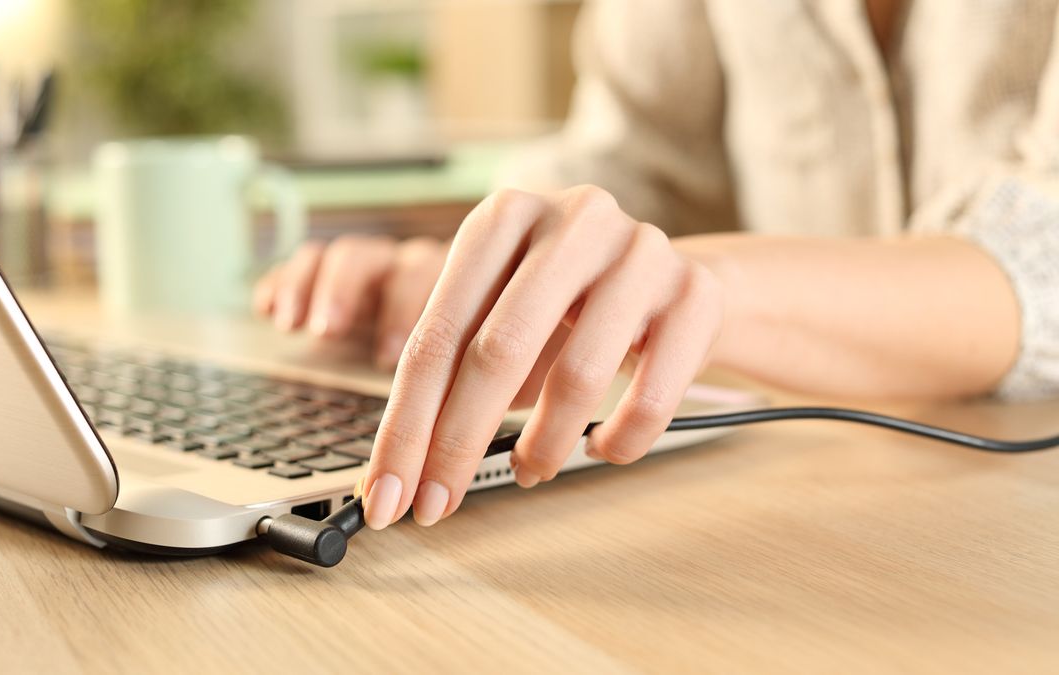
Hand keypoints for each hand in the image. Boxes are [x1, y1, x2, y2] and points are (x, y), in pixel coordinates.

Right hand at [253, 235, 448, 368]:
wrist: (460, 308)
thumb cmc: (461, 347)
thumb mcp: (463, 359)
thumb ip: (458, 374)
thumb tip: (464, 415)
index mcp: (449, 280)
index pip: (422, 280)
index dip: (400, 315)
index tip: (384, 358)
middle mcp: (407, 265)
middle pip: (370, 259)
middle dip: (346, 294)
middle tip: (327, 332)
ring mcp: (370, 265)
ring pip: (340, 257)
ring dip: (309, 288)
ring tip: (291, 325)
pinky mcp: (334, 273)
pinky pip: (305, 265)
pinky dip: (283, 283)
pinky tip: (265, 309)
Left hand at [359, 186, 724, 528]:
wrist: (671, 281)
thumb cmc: (565, 305)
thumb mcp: (501, 310)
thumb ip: (451, 371)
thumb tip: (400, 470)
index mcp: (503, 216)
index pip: (436, 335)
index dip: (405, 425)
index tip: (387, 493)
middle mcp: (572, 219)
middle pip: (497, 352)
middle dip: (457, 444)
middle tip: (436, 504)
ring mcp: (640, 253)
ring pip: (577, 377)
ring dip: (541, 446)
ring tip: (529, 470)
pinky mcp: (695, 295)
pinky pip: (650, 396)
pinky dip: (617, 441)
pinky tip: (599, 448)